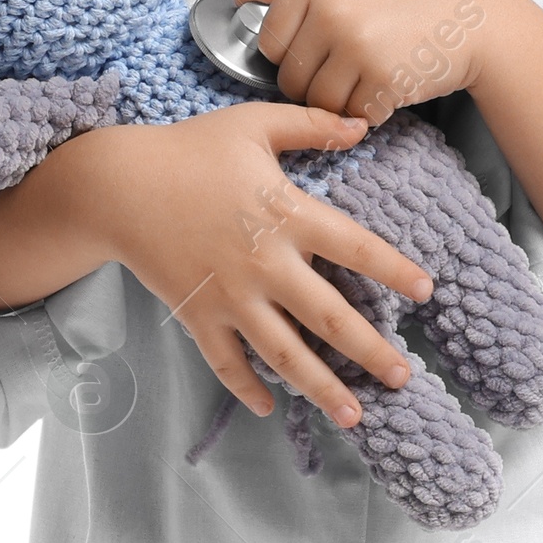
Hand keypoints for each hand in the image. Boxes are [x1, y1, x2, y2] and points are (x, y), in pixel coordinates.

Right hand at [0, 103, 432, 425]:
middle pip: (330, 317)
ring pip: (285, 354)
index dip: (394, 270)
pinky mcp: (198, 314)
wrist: (117, 185)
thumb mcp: (253, 124)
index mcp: (286, 214)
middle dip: (370, 352)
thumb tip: (360, 126)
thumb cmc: (188, 149)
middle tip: (402, 379)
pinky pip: (226, 362)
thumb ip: (311, 124)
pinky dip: (246, 388)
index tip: (425, 292)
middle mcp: (265, 263)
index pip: (355, 248)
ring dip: (322, 389)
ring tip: (354, 418)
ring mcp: (231, 295)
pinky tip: (268, 407)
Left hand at [239, 0, 542, 289]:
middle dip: (316, 84)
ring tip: (371, 78)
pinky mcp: (380, 80)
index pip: (271, 41)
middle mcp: (330, 8)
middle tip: (353, 69)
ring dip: (341, 103)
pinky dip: (368, 112)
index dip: (293, 55)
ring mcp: (355, 45)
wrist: (477, 18)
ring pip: (318, 103)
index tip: (322, 51)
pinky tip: (391, 87)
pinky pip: (351, 116)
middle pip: (291, 77)